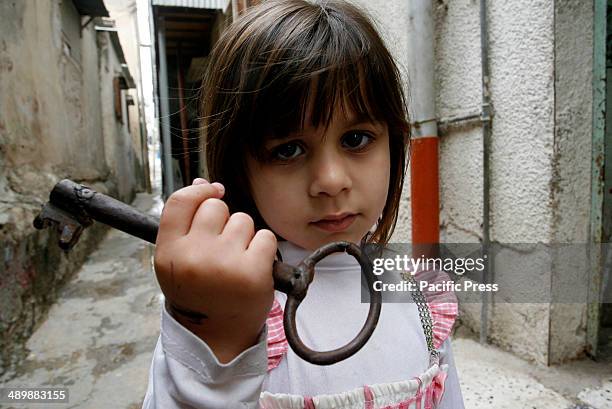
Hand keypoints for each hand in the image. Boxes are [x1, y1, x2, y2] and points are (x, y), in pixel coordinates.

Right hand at [154, 178, 276, 361]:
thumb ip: (186, 224)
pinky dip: (263, 249)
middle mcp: (193, 256)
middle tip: (223, 249)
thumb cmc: (199, 293)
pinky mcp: (253, 272)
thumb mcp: (179, 261)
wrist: (217, 336)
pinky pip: (265, 237)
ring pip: (243, 220)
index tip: (212, 191)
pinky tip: (253, 268)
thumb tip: (204, 183)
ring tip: (236, 262)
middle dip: (224, 222)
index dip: (198, 190)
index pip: (180, 202)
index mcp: (168, 253)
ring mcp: (224, 263)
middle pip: (216, 207)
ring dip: (245, 236)